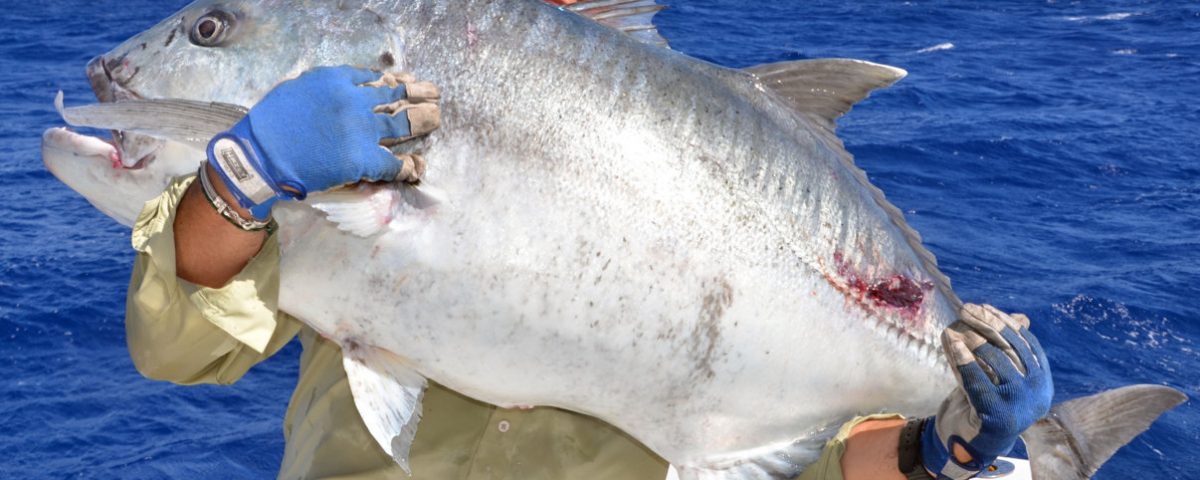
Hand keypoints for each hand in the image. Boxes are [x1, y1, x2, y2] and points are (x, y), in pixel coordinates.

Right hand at [206, 66, 439, 218]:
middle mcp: (355, 101)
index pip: (374, 78)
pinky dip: (409, 166)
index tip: (405, 82)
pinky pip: (394, 163)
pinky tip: (419, 166)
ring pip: (403, 124)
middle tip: (434, 94)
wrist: (262, 155)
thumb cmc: (272, 123)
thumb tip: (348, 85)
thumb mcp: (299, 88)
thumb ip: (326, 85)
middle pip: (396, 96)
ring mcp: (362, 130)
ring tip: (438, 118)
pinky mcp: (363, 159)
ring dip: (424, 121)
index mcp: (337, 80)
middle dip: (419, 94)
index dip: (395, 80)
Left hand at [921, 304, 1053, 478]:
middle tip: (967, 309)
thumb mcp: (1000, 374)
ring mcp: (1019, 404)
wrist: (977, 441)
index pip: (1027, 343)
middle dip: (988, 325)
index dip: (1006, 323)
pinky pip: (979, 381)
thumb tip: (1021, 317)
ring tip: (958, 326)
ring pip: (996, 362)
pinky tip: (954, 345)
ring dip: (974, 339)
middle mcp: (1036, 392)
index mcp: (1042, 381)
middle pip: (1012, 348)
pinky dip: (965, 361)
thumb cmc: (988, 402)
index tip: (985, 307)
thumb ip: (1009, 349)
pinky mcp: (997, 415)